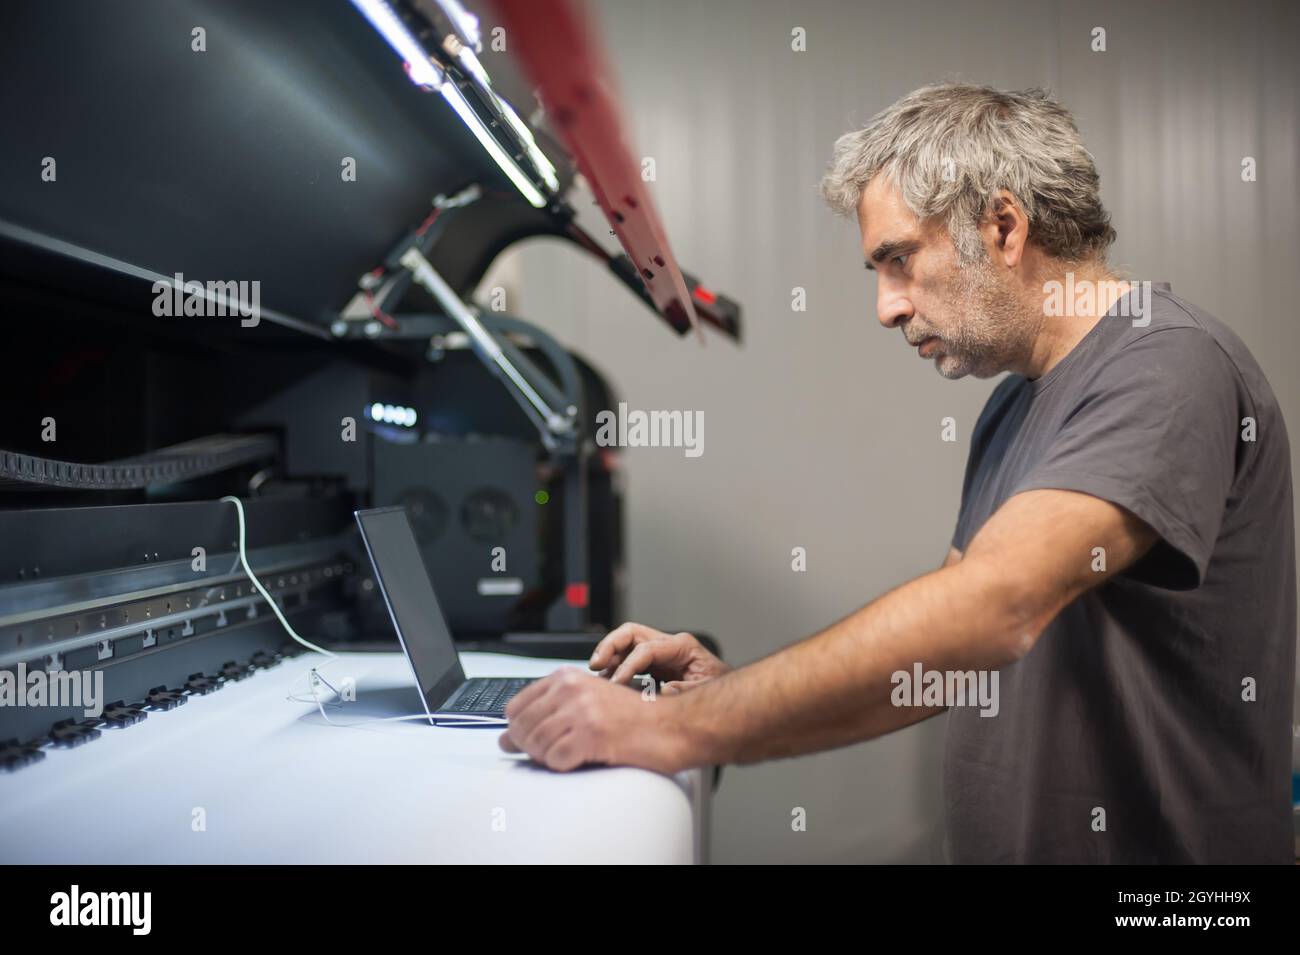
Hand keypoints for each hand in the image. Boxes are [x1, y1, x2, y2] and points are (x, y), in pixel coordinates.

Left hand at [498, 667, 689, 772]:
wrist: (671, 726)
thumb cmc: (634, 717)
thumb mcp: (588, 704)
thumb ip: (548, 715)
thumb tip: (507, 739)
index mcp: (567, 678)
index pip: (516, 706)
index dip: (518, 729)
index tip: (528, 740)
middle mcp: (571, 690)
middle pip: (522, 727)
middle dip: (530, 747)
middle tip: (551, 753)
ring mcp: (581, 711)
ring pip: (536, 745)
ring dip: (547, 758)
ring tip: (568, 756)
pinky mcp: (591, 735)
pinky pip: (556, 760)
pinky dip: (563, 766)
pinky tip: (578, 760)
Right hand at [589, 622, 729, 694]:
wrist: (728, 694)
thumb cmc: (720, 687)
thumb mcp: (708, 689)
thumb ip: (687, 690)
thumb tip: (666, 691)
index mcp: (682, 646)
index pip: (646, 649)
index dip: (628, 665)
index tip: (616, 683)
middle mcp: (669, 645)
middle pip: (631, 633)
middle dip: (610, 646)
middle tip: (595, 664)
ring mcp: (661, 653)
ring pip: (626, 643)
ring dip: (608, 655)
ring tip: (596, 673)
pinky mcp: (655, 665)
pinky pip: (629, 658)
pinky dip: (615, 666)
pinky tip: (607, 681)